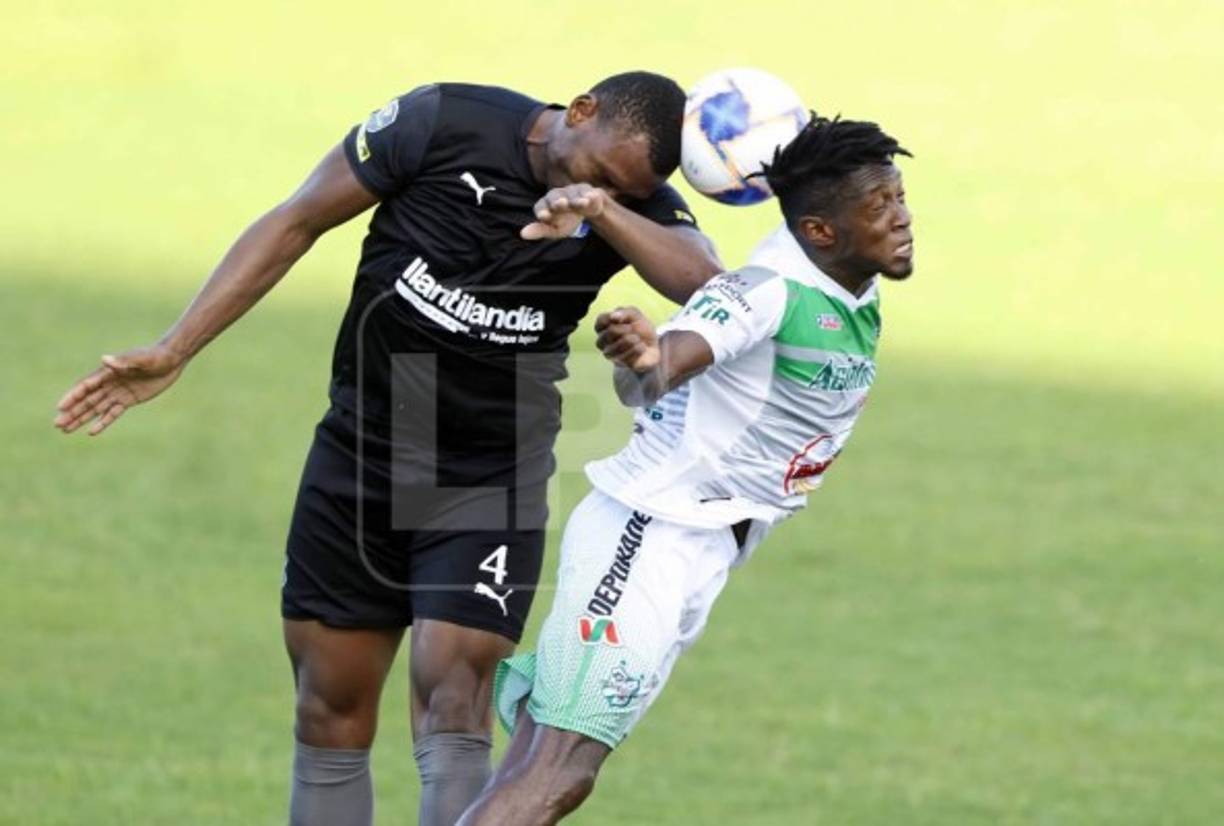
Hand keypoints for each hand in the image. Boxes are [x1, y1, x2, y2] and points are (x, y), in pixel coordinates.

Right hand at [54, 344, 186, 435]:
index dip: (72, 397)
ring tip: (66, 430)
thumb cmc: (155, 356)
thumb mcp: (141, 359)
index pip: (85, 386)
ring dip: (81, 419)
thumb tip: (104, 359)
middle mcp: (109, 383)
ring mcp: (118, 392)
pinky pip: (112, 413)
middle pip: (86, 400)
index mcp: (108, 371)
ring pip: (95, 409)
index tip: (60, 407)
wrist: (171, 360)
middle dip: (72, 412)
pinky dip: (102, 422)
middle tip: (57, 424)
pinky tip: (91, 432)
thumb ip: (123, 362)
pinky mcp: (128, 400)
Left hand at [521, 184, 609, 240]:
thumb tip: (522, 234)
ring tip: (583, 203)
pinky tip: (592, 197)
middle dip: (558, 201)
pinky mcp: (586, 190)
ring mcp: (572, 191)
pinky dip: (590, 195)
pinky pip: (588, 193)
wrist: (586, 208)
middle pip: (555, 197)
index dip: (542, 210)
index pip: (541, 206)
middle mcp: (557, 195)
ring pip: (573, 195)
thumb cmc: (566, 220)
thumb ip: (540, 230)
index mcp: (546, 204)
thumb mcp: (554, 229)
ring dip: (577, 199)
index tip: (543, 216)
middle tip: (561, 204)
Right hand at [595, 306, 659, 371]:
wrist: (653, 346)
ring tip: (637, 339)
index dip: (615, 318)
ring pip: (621, 344)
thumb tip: (613, 317)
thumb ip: (624, 312)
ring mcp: (610, 354)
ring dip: (634, 339)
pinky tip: (640, 348)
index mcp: (603, 328)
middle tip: (632, 330)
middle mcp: (602, 342)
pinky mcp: (620, 363)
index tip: (624, 319)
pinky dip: (639, 348)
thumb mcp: (635, 315)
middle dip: (627, 328)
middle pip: (611, 331)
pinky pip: (631, 353)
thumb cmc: (640, 329)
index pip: (601, 321)